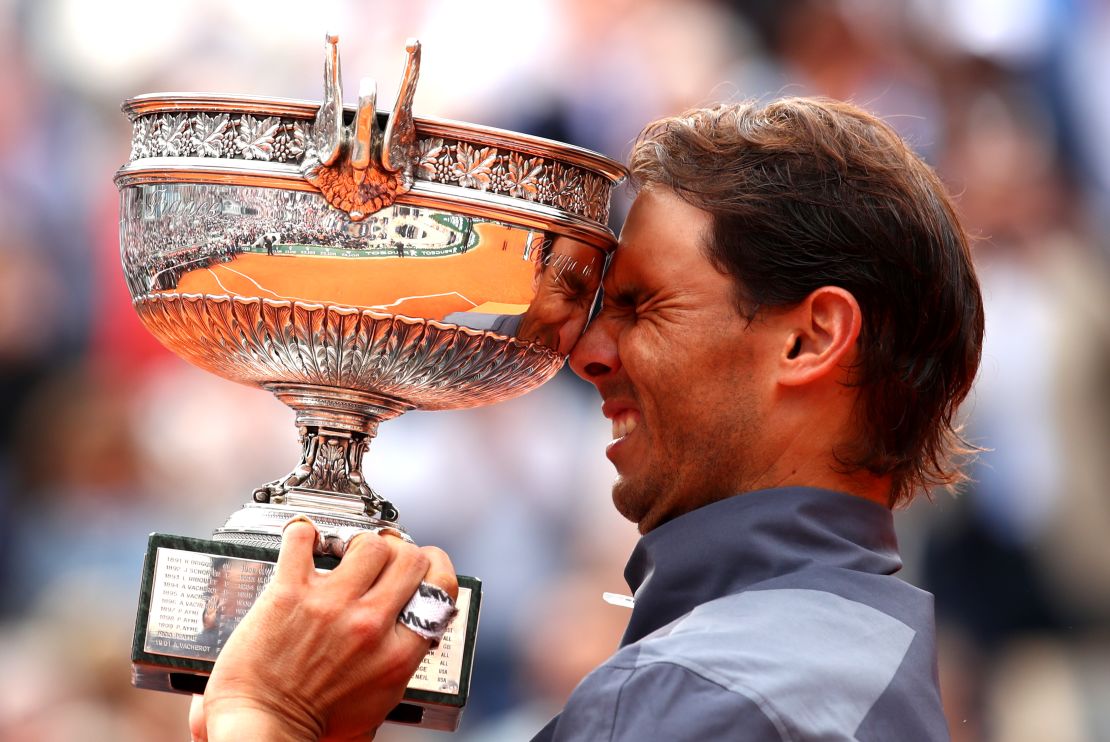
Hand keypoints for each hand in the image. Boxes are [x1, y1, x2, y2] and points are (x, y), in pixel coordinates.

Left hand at [188, 520, 457, 741]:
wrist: (263, 729)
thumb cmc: (313, 727)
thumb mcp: (378, 703)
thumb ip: (397, 665)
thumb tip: (408, 637)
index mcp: (397, 654)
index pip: (440, 587)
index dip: (435, 566)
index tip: (425, 562)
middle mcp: (370, 624)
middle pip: (410, 558)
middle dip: (400, 551)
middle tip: (384, 556)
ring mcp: (331, 605)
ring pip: (369, 543)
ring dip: (359, 542)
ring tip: (344, 552)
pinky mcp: (290, 593)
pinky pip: (304, 540)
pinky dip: (304, 534)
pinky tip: (304, 541)